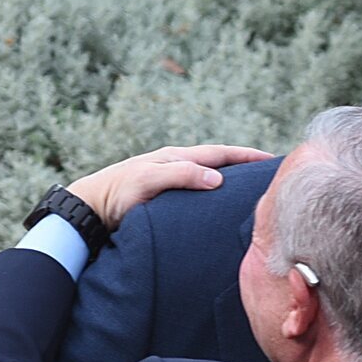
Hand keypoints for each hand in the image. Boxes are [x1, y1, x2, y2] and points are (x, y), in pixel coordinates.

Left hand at [68, 144, 273, 230]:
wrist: (91, 208)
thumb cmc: (118, 192)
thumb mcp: (149, 180)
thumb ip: (182, 175)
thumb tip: (218, 178)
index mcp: (176, 157)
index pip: (220, 153)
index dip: (247, 156)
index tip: (271, 159)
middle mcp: (177, 165)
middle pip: (219, 162)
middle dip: (244, 165)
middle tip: (270, 173)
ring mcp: (172, 180)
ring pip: (209, 176)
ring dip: (231, 180)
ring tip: (253, 190)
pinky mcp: (166, 198)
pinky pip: (199, 192)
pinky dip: (215, 194)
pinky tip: (221, 205)